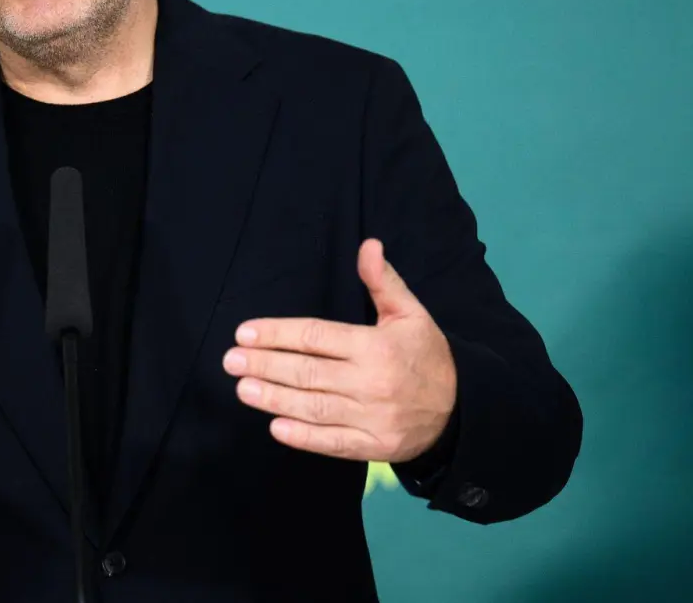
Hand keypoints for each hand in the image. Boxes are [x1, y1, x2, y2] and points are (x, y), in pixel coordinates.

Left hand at [223, 238, 456, 462]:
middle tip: (231, 360)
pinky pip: (332, 443)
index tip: (245, 332)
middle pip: (308, 372)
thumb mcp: (411, 313)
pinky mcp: (373, 447)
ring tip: (243, 389)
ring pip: (314, 407)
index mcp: (377, 346)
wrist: (461, 410)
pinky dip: (303, 437)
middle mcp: (372, 382)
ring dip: (274, 399)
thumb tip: (368, 245)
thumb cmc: (427, 356)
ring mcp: (372, 418)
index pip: (317, 336)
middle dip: (265, 365)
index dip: (278, 334)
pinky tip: (276, 427)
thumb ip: (383, 282)